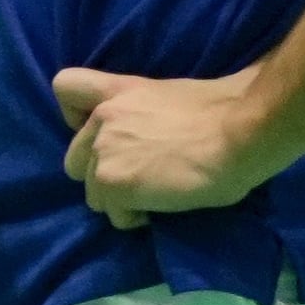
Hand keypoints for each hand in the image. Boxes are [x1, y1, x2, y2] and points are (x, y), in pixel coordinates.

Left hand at [54, 66, 275, 228]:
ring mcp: (104, 153)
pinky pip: (115, 215)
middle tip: (140, 176)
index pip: (65, 86)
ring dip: (120, 200)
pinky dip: (135, 218)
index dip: (73, 116)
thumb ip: (141, 114)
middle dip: (102, 174)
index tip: (97, 130)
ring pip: (93, 194)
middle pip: (75, 161)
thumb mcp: (168, 98)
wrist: (239, 132)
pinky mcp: (114, 185)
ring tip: (155, 195)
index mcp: (117, 91)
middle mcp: (102, 119)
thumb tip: (145, 138)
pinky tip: (162, 208)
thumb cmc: (222, 113)